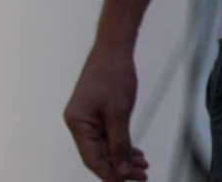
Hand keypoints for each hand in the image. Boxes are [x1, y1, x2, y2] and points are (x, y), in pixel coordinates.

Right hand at [64, 42, 150, 180]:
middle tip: (144, 176)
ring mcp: (87, 119)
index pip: (92, 159)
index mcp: (77, 123)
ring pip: (104, 148)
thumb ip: (120, 144)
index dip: (110, 175)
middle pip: (98, 156)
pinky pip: (108, 138)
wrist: (112, 51)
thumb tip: (123, 171)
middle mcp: (78, 123)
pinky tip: (137, 154)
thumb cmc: (112, 78)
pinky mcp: (97, 115)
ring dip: (123, 160)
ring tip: (144, 167)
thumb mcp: (118, 113)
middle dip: (120, 169)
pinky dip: (122, 148)